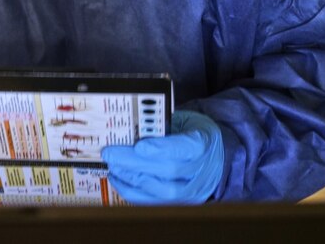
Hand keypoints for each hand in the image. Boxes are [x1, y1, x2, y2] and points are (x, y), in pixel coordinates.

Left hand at [100, 110, 224, 203]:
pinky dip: (133, 193)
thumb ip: (160, 126)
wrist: (214, 156)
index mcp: (202, 143)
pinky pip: (156, 203)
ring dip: (132, 179)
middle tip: (110, 154)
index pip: (185, 147)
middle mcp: (200, 170)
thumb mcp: (182, 122)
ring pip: (163, 191)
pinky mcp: (183, 202)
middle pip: (168, 170)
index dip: (162, 148)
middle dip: (134, 163)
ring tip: (112, 167)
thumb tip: (128, 127)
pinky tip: (118, 180)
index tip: (140, 146)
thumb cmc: (191, 134)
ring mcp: (193, 190)